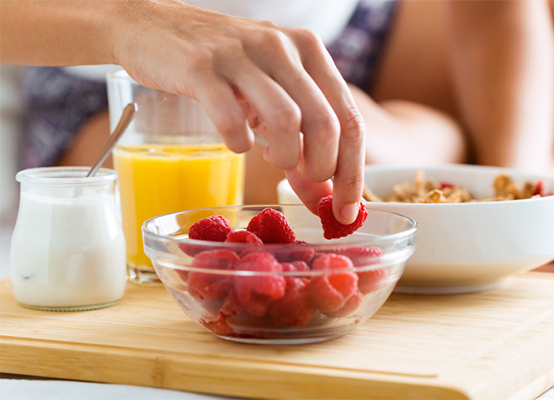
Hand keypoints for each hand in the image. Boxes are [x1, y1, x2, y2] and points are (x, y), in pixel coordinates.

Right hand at [114, 0, 364, 223]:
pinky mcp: (200, 67)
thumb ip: (299, 146)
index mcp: (308, 51)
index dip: (353, 172)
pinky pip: (231, 116)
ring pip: (286, 119)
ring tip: (272, 159)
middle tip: (306, 183)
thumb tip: (322, 198)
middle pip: (326, 122)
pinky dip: (238, 143)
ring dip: (285, 156)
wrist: (152, 27)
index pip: (349, 117)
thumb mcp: (268, 98)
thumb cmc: (220, 68)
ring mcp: (241, 55)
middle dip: (323, 169)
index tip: (346, 211)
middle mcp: (282, 47)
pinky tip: (237, 144)